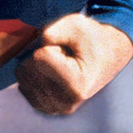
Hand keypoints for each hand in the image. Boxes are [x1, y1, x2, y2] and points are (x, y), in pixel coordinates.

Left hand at [14, 13, 132, 114]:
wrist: (108, 56)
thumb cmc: (92, 39)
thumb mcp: (76, 24)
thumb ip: (52, 31)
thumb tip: (31, 49)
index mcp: (76, 84)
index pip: (39, 57)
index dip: (50, 45)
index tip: (67, 49)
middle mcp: (67, 102)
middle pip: (29, 70)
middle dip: (41, 56)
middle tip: (64, 56)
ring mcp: (58, 108)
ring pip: (24, 79)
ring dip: (37, 67)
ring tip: (59, 64)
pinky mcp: (50, 108)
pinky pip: (25, 88)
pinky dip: (32, 76)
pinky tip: (50, 73)